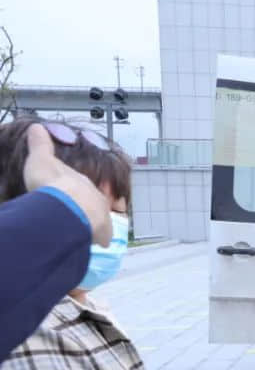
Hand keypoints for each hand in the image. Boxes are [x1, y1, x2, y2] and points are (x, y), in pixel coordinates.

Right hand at [22, 124, 112, 246]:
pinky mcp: (103, 232)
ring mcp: (102, 214)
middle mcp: (95, 196)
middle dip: (86, 208)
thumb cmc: (52, 183)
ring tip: (84, 230)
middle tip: (75, 215)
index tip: (70, 195)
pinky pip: (103, 237)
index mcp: (81, 181)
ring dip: (93, 224)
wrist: (67, 205)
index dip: (75, 191)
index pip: (80, 185)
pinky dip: (100, 239)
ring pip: (100, 219)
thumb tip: (36, 127)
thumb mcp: (41, 159)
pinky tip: (96, 243)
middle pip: (93, 202)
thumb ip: (40, 145)